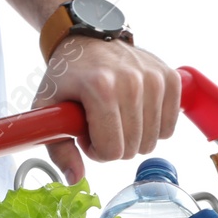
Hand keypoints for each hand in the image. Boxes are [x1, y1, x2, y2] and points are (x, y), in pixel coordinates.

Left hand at [35, 37, 179, 182]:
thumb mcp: (47, 108)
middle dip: (114, 144)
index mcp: (101, 88)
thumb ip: (58, 148)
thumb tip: (75, 178)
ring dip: (133, 137)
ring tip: (116, 115)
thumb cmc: (68, 75)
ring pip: (152, 142)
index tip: (86, 133)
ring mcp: (154, 79)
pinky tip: (136, 110)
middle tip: (100, 122)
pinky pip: (168, 128)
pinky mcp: (170, 78)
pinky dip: (152, 127)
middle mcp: (132, 81)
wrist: (88, 39)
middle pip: (132, 149)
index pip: (111, 151)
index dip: (96, 150)